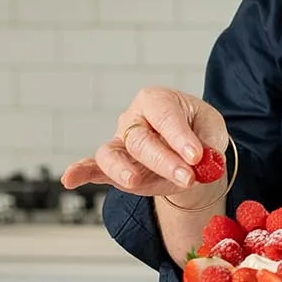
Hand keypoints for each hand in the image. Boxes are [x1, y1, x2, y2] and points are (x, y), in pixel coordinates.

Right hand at [60, 87, 227, 198]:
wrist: (191, 153)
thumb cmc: (199, 131)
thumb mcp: (211, 130)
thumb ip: (206, 144)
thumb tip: (199, 161)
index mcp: (157, 100)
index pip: (164, 115)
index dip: (180, 136)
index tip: (197, 156)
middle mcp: (133, 119)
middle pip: (140, 140)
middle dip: (164, 161)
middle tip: (188, 177)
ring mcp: (120, 142)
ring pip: (112, 154)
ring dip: (122, 169)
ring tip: (134, 181)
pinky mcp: (113, 167)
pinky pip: (94, 167)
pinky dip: (81, 172)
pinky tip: (70, 179)